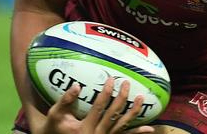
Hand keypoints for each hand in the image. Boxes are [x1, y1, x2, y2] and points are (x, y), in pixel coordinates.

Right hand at [37, 77, 155, 133]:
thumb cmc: (56, 126)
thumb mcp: (56, 114)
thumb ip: (65, 100)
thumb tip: (77, 85)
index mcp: (85, 127)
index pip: (99, 107)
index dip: (106, 93)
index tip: (112, 79)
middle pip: (113, 114)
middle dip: (122, 98)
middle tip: (127, 83)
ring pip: (122, 126)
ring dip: (133, 112)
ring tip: (141, 98)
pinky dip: (137, 132)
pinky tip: (150, 128)